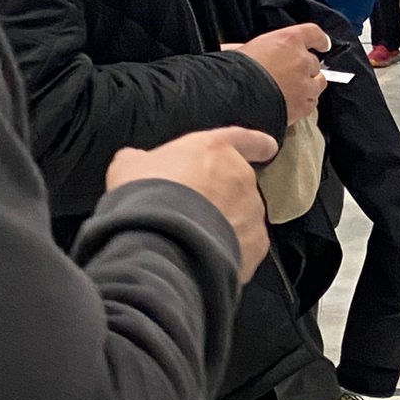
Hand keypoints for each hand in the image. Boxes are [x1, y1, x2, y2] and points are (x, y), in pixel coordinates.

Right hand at [106, 127, 277, 282]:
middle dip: (222, 197)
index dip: (255, 143)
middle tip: (193, 214)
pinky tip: (207, 260)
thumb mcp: (131, 165)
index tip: (269, 147)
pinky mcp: (256, 245)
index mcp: (216, 149)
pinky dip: (231, 252)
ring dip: (227, 225)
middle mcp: (241, 176)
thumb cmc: (145, 194)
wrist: (160, 241)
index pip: (242, 139)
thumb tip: (138, 163)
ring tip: (195, 241)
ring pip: (244, 216)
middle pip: (237, 185)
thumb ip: (143, 160)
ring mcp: (252, 211)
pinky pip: (246, 246)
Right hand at [240, 23, 329, 124]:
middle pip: (314, 62)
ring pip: (318, 83)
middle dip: (305, 68)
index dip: (320, 40)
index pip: (314, 34)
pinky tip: (292, 103)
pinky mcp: (303, 105)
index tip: (323, 44)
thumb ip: (259, 48)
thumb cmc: (234, 71)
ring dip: (309, 85)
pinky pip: (312, 102)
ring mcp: (305, 83)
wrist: (235, 98)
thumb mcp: (244, 49)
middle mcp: (301, 60)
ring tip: (294, 90)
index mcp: (289, 40)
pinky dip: (305, 102)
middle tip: (290, 74)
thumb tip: (252, 50)